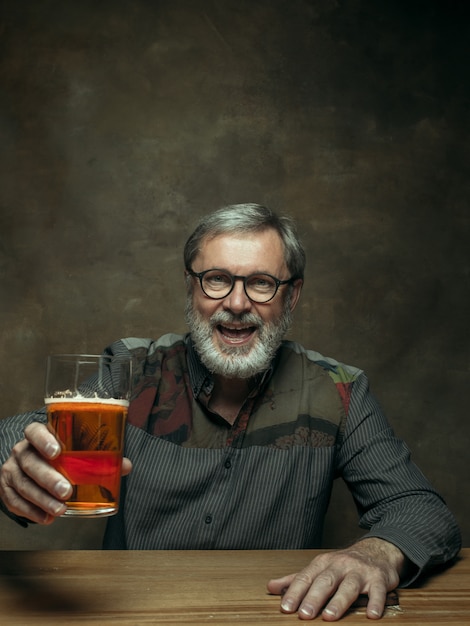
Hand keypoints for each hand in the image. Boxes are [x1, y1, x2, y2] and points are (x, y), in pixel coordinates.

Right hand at [0, 422, 132, 524]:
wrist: (33, 465)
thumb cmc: (60, 456)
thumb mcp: (76, 451)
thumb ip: (99, 457)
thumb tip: (125, 466)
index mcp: (38, 435)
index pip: (34, 431)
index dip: (44, 440)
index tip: (57, 452)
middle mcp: (22, 450)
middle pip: (30, 462)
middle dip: (48, 478)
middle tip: (66, 491)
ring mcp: (12, 469)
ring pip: (23, 484)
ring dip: (42, 499)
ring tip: (60, 510)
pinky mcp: (6, 488)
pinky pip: (14, 501)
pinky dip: (31, 512)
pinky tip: (46, 518)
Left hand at [267, 538, 405, 620]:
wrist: (376, 551)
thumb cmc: (343, 565)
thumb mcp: (318, 568)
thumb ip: (295, 579)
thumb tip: (271, 587)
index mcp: (323, 563)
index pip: (306, 577)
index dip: (295, 592)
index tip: (285, 607)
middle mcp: (340, 565)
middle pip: (325, 581)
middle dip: (314, 597)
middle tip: (304, 614)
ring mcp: (359, 571)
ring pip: (348, 586)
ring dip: (339, 601)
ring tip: (330, 616)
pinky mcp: (378, 579)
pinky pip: (378, 591)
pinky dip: (376, 602)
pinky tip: (372, 614)